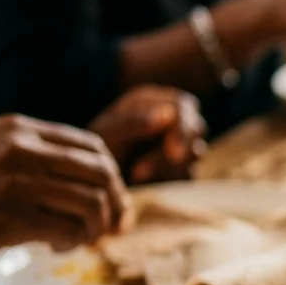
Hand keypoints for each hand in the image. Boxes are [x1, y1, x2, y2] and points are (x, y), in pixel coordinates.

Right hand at [0, 114, 126, 251]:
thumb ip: (42, 160)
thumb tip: (109, 186)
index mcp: (20, 130)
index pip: (92, 146)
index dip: (113, 176)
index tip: (114, 200)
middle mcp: (20, 150)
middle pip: (101, 174)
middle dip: (115, 204)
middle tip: (110, 226)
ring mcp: (16, 182)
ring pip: (92, 203)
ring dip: (95, 228)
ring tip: (79, 239)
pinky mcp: (12, 216)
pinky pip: (71, 229)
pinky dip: (74, 242)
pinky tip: (58, 246)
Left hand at [89, 86, 207, 182]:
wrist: (89, 179)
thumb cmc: (93, 151)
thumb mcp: (108, 135)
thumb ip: (134, 123)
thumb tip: (166, 115)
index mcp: (150, 101)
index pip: (184, 106)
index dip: (183, 129)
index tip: (172, 153)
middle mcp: (168, 118)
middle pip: (196, 129)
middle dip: (178, 151)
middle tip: (147, 170)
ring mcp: (177, 142)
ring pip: (195, 153)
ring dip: (170, 167)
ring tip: (136, 175)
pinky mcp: (180, 166)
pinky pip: (189, 173)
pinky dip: (170, 180)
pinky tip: (145, 183)